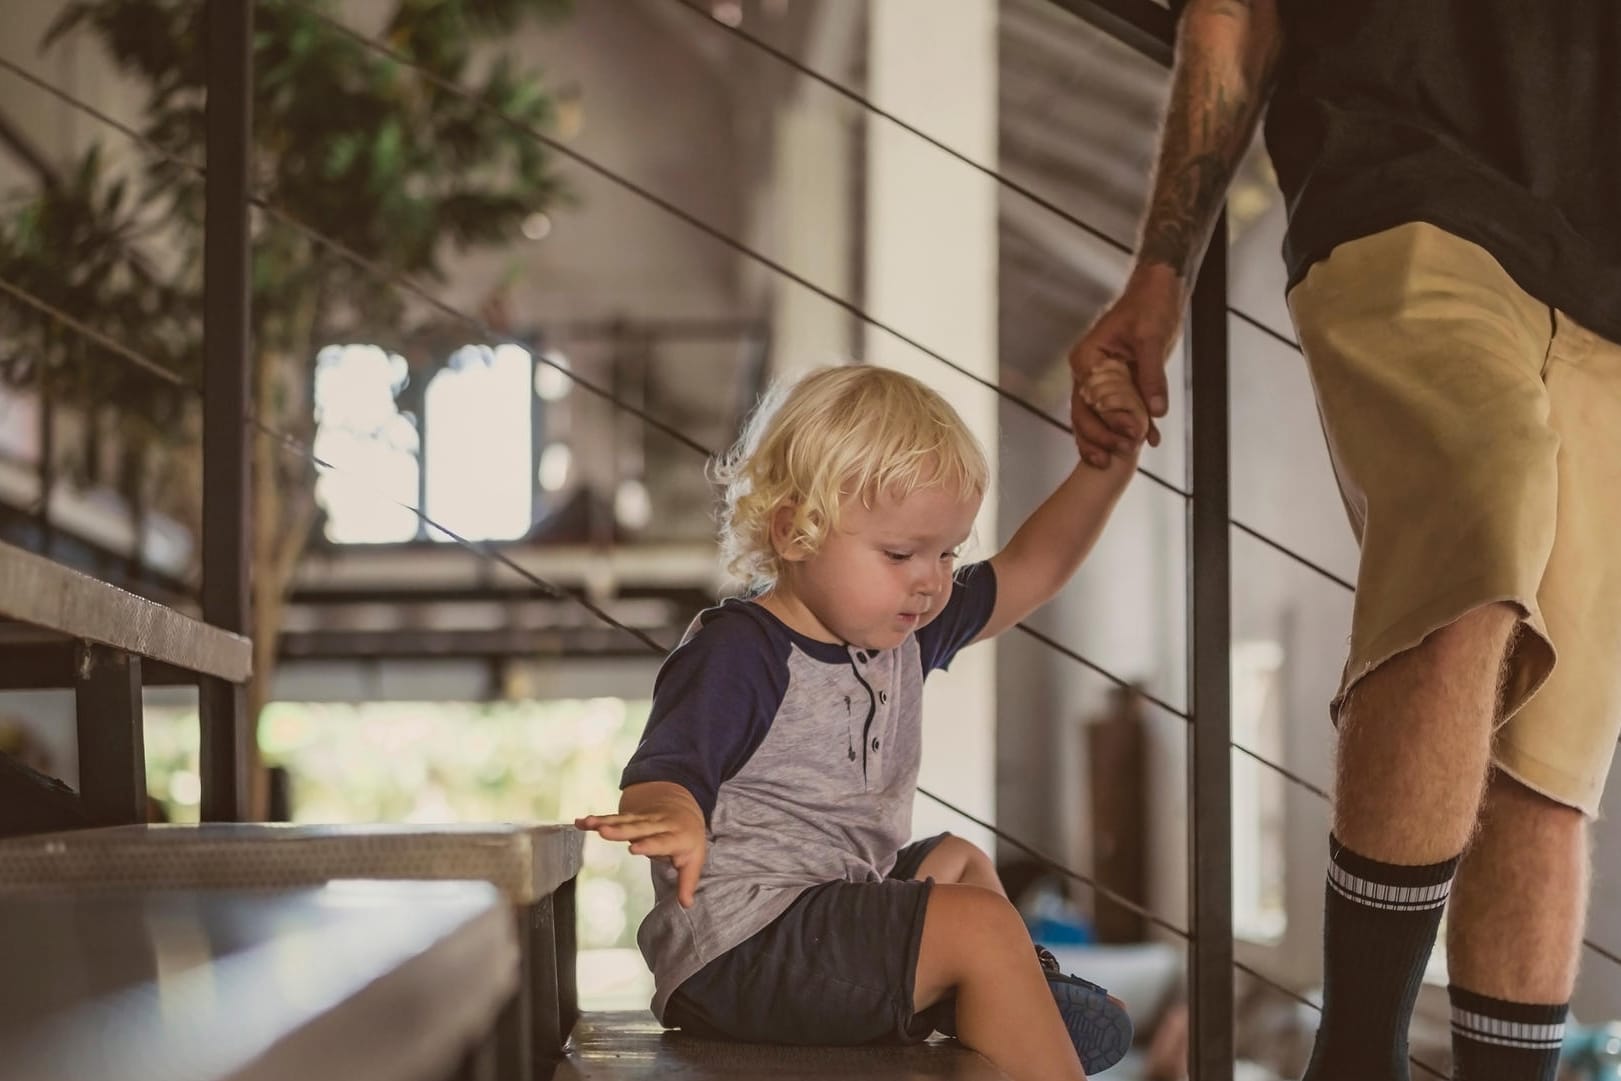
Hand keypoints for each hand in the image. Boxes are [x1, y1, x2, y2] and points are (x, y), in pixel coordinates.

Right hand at [576, 807, 707, 907]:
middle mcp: (658, 825)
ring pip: (623, 821)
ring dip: (605, 822)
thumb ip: (687, 881)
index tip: (633, 848)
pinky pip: (614, 818)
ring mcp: (644, 819)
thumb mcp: (694, 860)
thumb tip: (686, 904)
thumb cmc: (688, 840)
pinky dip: (598, 820)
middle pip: (639, 828)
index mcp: (675, 837)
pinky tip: (582, 822)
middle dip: (621, 831)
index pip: (661, 842)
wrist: (684, 807)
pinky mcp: (632, 816)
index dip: (649, 845)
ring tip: (588, 824)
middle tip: (604, 832)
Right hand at [1067, 266, 1183, 465]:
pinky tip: (1149, 441)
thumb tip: (1156, 411)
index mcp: (1087, 360)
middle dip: (1102, 438)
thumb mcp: (1151, 339)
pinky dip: (1131, 426)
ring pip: (1096, 418)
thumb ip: (1152, 376)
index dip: (1108, 421)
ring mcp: (1101, 380)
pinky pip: (1119, 410)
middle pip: (1085, 414)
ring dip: (1110, 438)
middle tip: (1123, 453)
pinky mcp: (1118, 383)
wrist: (1159, 291)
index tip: (1132, 435)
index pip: (1090, 399)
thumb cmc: (1149, 306)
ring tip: (1125, 459)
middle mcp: (1088, 372)